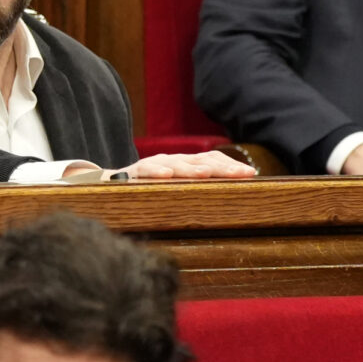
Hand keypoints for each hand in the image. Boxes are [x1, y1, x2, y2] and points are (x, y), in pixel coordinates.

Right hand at [122, 151, 255, 180]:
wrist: (111, 185)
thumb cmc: (151, 190)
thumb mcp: (178, 188)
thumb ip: (198, 190)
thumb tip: (232, 202)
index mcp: (186, 163)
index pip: (212, 159)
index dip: (230, 165)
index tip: (251, 174)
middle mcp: (173, 160)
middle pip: (200, 161)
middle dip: (221, 167)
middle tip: (241, 174)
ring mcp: (154, 165)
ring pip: (176, 164)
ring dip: (192, 169)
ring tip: (207, 174)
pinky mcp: (135, 173)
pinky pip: (146, 171)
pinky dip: (156, 172)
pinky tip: (166, 176)